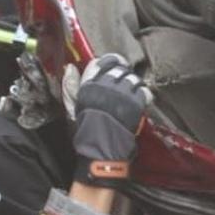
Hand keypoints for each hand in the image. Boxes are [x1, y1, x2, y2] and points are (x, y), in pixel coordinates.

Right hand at [73, 54, 151, 187]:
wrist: (100, 151)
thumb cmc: (86, 132)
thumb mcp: (73, 107)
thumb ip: (71, 86)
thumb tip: (70, 68)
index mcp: (88, 86)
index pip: (100, 63)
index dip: (108, 63)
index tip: (112, 68)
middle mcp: (105, 86)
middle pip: (119, 68)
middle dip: (122, 74)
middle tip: (123, 84)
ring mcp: (121, 94)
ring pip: (133, 78)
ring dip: (133, 85)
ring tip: (131, 95)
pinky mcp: (135, 104)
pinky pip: (144, 91)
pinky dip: (143, 95)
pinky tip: (140, 102)